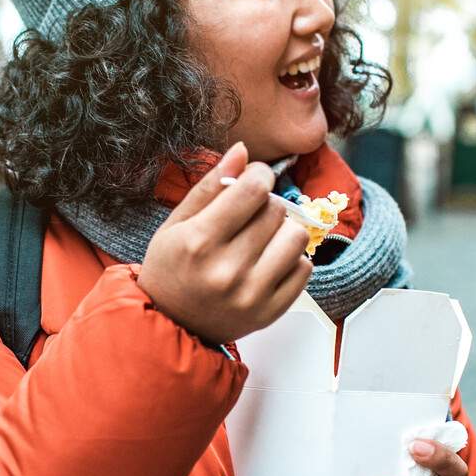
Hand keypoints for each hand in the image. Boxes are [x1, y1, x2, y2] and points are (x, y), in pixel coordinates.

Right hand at [138, 141, 311, 344]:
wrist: (171, 324)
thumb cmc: (171, 269)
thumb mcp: (177, 223)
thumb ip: (210, 186)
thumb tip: (242, 151)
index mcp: (199, 242)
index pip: (253, 189)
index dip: (258, 175)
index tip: (252, 180)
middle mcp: (227, 270)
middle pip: (276, 209)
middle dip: (265, 204)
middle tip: (248, 216)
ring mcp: (252, 295)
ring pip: (297, 236)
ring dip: (282, 230)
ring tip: (261, 239)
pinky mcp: (270, 312)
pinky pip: (304, 268)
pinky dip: (291, 260)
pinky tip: (268, 262)